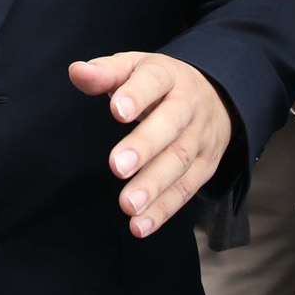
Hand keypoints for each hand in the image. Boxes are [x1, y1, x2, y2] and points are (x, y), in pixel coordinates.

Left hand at [70, 52, 233, 238]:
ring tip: (128, 205)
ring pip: (180, 161)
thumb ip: (105, 72)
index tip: (117, 110)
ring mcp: (201, 137)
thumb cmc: (159, 84)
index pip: (154, 80)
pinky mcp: (206, 166)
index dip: (137, 94)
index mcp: (168, 75)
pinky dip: (163, 210)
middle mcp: (189, 104)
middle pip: (171, 123)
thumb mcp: (134, 68)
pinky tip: (140, 225)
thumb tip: (76, 71)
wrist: (218, 96)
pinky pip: (186, 189)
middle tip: (117, 166)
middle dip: (145, 146)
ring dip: (154, 186)